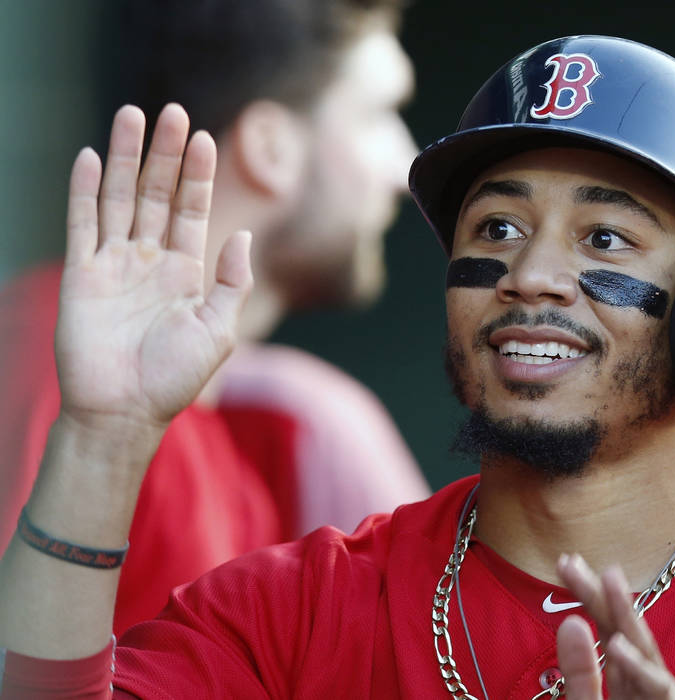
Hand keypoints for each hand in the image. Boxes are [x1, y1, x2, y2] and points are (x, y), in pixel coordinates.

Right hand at [56, 103, 250, 434]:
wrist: (124, 411)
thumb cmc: (175, 377)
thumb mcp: (219, 328)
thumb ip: (233, 281)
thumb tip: (241, 234)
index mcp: (186, 271)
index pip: (191, 209)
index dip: (197, 175)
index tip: (203, 136)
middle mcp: (149, 260)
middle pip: (156, 193)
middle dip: (164, 154)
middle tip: (171, 112)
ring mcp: (114, 264)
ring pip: (119, 198)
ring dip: (124, 158)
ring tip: (131, 116)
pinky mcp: (81, 275)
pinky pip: (82, 223)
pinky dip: (85, 190)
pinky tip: (91, 157)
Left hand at [556, 554, 674, 698]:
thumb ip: (580, 674)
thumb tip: (569, 622)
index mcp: (622, 674)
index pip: (606, 626)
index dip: (588, 594)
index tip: (565, 564)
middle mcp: (640, 678)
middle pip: (622, 629)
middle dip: (601, 594)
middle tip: (573, 562)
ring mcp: (654, 693)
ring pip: (644, 649)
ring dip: (626, 614)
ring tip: (609, 578)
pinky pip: (656, 686)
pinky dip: (637, 666)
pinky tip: (617, 644)